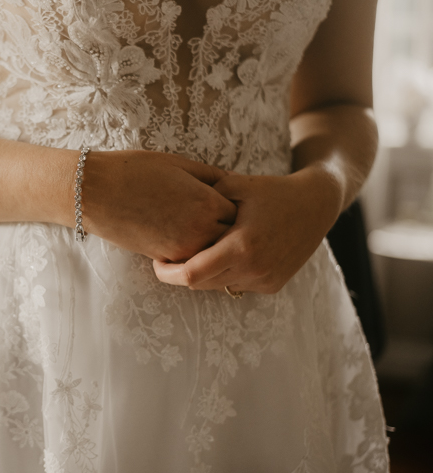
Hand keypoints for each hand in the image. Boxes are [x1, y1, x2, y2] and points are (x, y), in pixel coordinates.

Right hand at [82, 150, 236, 261]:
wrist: (96, 192)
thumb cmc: (135, 171)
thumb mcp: (179, 164)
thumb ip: (211, 176)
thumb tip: (233, 183)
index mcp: (208, 202)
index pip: (242, 213)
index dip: (239, 207)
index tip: (234, 202)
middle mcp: (200, 230)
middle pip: (233, 238)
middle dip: (232, 230)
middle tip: (227, 221)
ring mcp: (183, 248)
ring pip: (214, 254)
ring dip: (215, 245)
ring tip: (208, 231)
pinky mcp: (165, 259)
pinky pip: (192, 261)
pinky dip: (196, 253)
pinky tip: (188, 238)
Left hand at [151, 169, 341, 293]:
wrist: (316, 204)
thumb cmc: (269, 189)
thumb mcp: (232, 185)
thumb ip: (199, 199)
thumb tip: (164, 208)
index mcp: (242, 246)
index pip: (191, 274)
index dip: (167, 272)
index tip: (156, 261)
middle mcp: (255, 269)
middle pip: (200, 284)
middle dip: (180, 273)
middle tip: (168, 255)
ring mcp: (265, 280)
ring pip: (217, 287)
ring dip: (203, 274)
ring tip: (194, 252)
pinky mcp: (273, 285)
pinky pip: (236, 285)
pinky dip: (224, 274)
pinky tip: (222, 254)